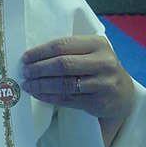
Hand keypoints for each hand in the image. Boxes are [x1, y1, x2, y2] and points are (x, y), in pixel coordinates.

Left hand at [20, 35, 134, 121]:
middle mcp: (103, 62)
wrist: (123, 93)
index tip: (25, 57)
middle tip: (25, 72)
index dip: (40, 52)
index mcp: (97, 44)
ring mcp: (102, 84)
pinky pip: (68, 99)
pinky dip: (49, 97)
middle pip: (62, 64)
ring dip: (41, 85)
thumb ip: (69, 50)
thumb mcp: (90, 52)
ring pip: (64, 84)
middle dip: (39, 69)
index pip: (62, 45)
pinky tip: (38, 94)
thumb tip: (33, 57)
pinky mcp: (98, 102)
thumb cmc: (98, 67)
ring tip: (28, 84)